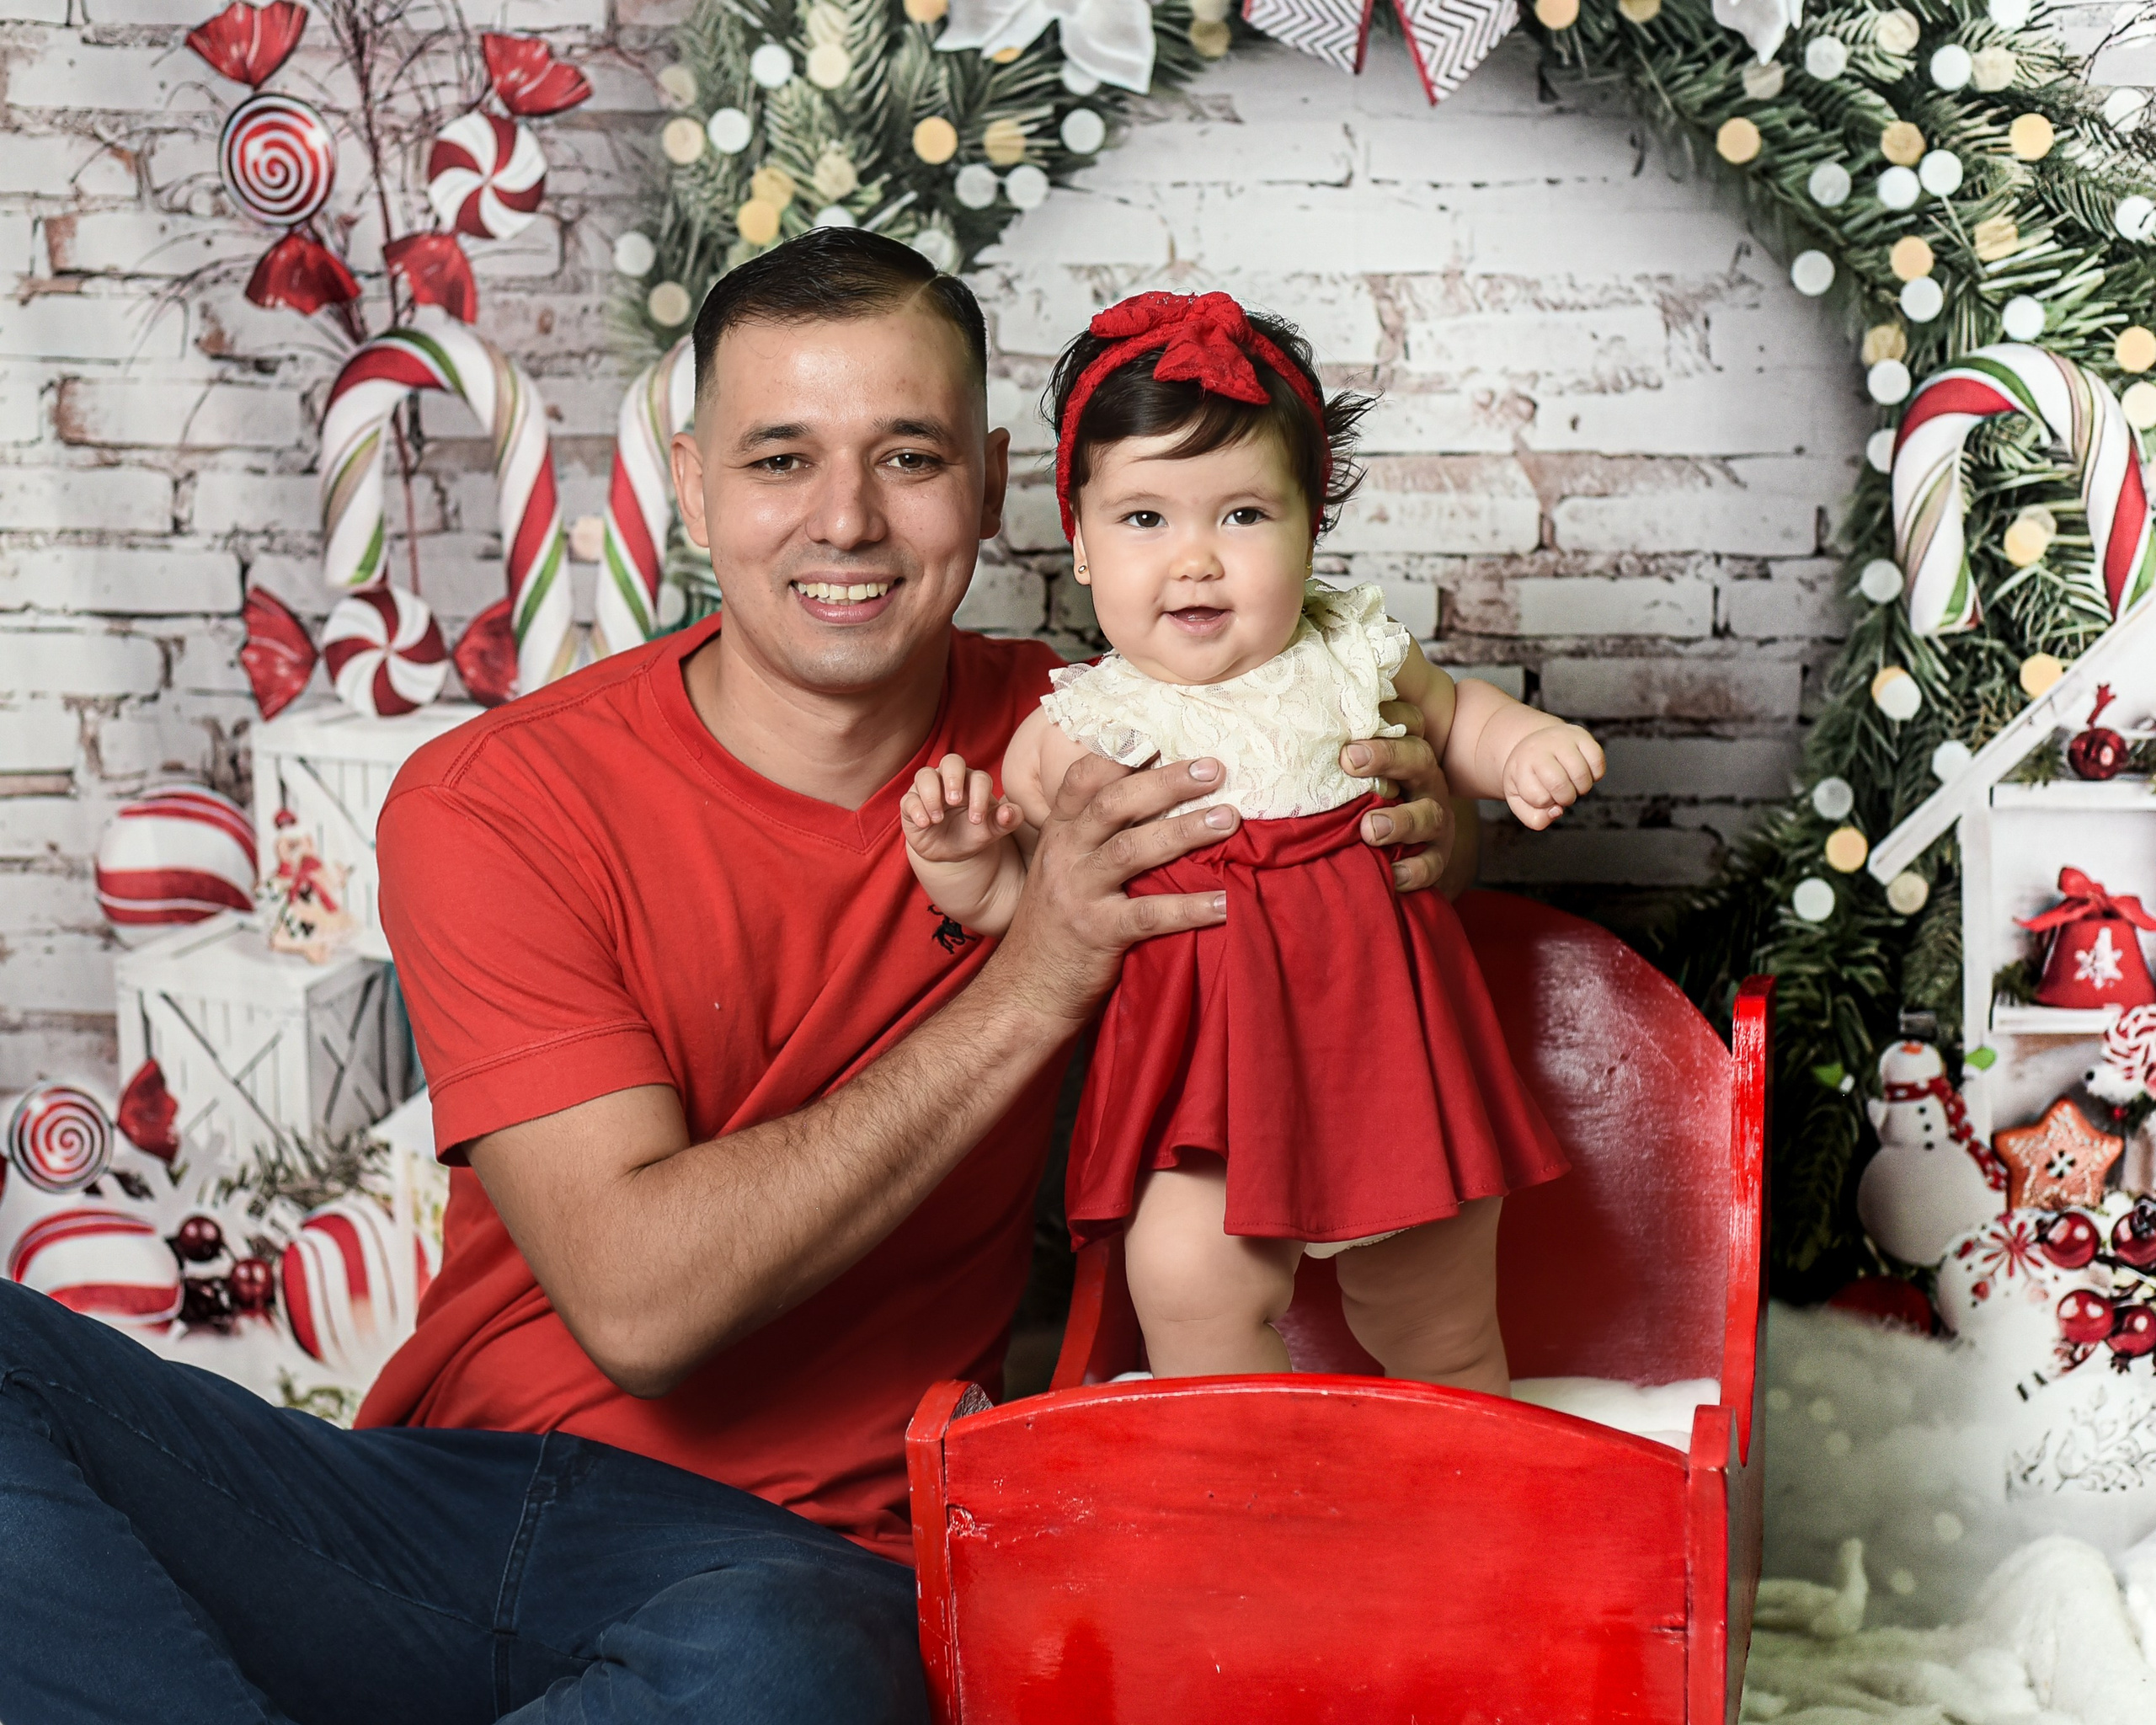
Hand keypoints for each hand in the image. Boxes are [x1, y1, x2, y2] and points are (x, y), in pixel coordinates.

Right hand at [901, 753, 1021, 862]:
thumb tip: (1010, 812)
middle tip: (954, 801)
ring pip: (925, 775)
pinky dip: (916, 809)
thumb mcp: (991, 831)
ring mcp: (928, 789)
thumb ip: (1006, 821)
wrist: (950, 854)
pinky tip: (925, 823)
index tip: (977, 820)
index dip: (979, 796)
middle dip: (953, 778)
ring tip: (938, 819)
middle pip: (951, 761)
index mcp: (973, 783)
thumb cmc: (972, 834)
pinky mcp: (911, 803)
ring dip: (931, 794)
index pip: (978, 778)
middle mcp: (949, 779)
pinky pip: (909, 798)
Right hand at [985, 751, 1235, 1028]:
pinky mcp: (1096, 933)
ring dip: (1185, 830)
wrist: (1025, 991)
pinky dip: (1190, 907)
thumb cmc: (1056, 926)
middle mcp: (1064, 854)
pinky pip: (1148, 915)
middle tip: (1214, 769)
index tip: (1162, 734)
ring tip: (1229, 819)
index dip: (1121, 753)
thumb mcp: (1062, 869)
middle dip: (1167, 782)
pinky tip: (1224, 903)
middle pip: (1115, 804)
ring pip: (1133, 849)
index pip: (1083, 778)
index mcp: (1058, 833)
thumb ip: (1093, 835)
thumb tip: (1154, 798)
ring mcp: (1077, 893)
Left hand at [1341, 702, 1455, 893]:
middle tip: (1350, 760)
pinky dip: (1415, 871)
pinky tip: (1393, 875)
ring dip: (1400, 821)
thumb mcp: (1349, 765)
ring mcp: (1433, 817)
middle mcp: (1423, 780)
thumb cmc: (1356, 793)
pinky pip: (1432, 863)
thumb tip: (1284, 708)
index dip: (1388, 716)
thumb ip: (1333, 745)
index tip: (1350, 717)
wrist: (1388, 845)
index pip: (1407, 722)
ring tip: (1369, 829)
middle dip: (1388, 757)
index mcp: (1404, 750)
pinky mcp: (1436, 855)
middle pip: (1418, 759)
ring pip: (1428, 814)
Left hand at [1502, 724, 1605, 829]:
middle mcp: (1540, 748)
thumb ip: (1534, 818)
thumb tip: (1557, 812)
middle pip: (1560, 786)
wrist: (1535, 744)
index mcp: (1521, 764)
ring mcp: (1562, 739)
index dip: (1543, 804)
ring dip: (1581, 788)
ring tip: (1572, 782)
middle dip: (1565, 799)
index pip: (1539, 798)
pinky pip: (1598, 761)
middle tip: (1560, 793)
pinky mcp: (1582, 735)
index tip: (1539, 793)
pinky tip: (1584, 772)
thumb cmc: (1529, 776)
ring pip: (1581, 776)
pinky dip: (1596, 775)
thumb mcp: (1519, 800)